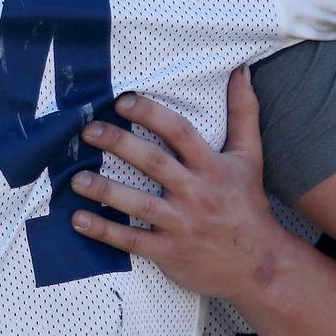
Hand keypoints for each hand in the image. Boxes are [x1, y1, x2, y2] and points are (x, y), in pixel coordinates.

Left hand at [69, 67, 295, 298]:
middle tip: (88, 130)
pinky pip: (133, 241)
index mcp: (211, 166)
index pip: (179, 132)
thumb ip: (243, 113)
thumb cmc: (248, 204)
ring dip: (104, 190)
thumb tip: (240, 72)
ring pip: (138, 204)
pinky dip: (105, 231)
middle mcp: (195, 192)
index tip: (122, 101)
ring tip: (76, 178)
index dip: (150, 113)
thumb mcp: (250, 156)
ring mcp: (181, 224)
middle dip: (119, 143)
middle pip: (153, 162)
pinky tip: (79, 220)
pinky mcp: (169, 251)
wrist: (259, 263)